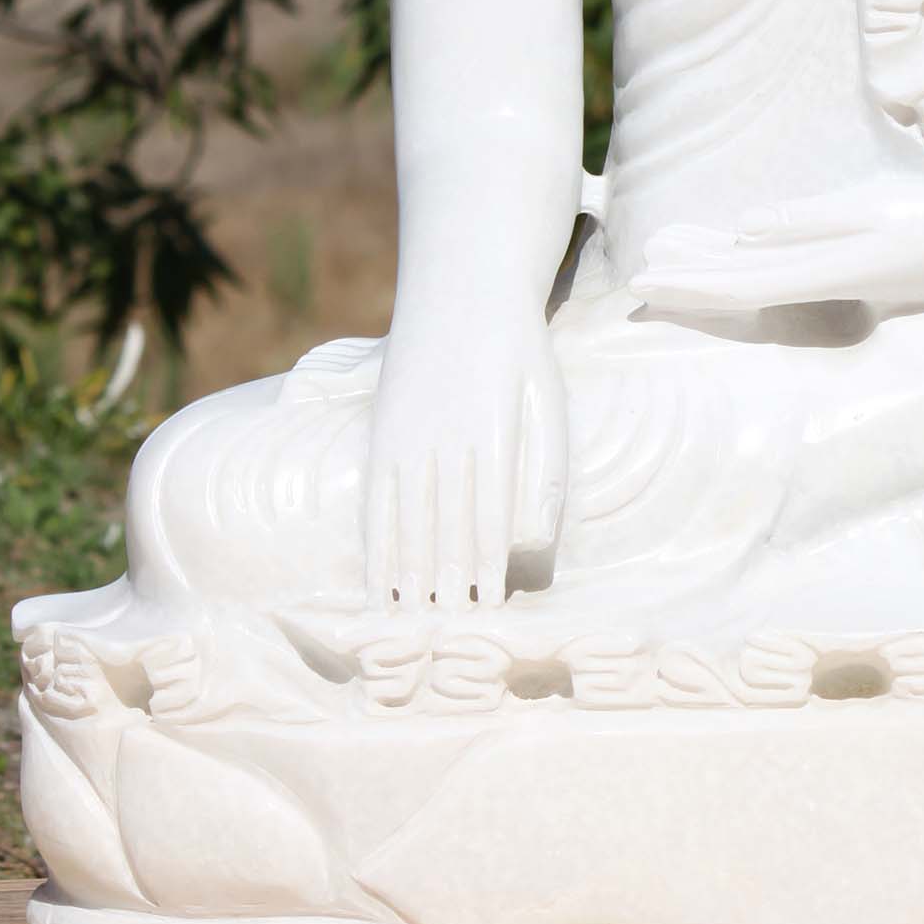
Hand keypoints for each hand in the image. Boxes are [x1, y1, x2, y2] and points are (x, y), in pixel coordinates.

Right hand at [363, 302, 566, 610]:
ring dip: (409, 575)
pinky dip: (375, 546)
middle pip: (445, 524)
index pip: (489, 513)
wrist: (463, 292)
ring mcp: (408, 435)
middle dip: (447, 581)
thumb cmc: (518, 354)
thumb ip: (547, 468)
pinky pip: (376, 502)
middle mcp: (447, 436)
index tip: (486, 606)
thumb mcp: (548, 399)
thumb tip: (535, 539)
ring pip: (407, 519)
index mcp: (494, 431)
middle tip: (449, 631)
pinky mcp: (383, 433)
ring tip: (414, 622)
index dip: (485, 564)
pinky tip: (378, 583)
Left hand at [631, 174, 923, 319]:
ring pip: (762, 276)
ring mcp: (839, 280)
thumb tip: (747, 227)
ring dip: (715, 263)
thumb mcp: (877, 209)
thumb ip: (811, 221)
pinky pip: (788, 267)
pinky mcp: (850, 268)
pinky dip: (751, 255)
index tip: (648, 279)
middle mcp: (828, 284)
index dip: (692, 283)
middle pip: (742, 286)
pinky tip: (731, 240)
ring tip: (669, 246)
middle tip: (636, 274)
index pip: (745, 283)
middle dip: (690, 278)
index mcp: (831, 271)